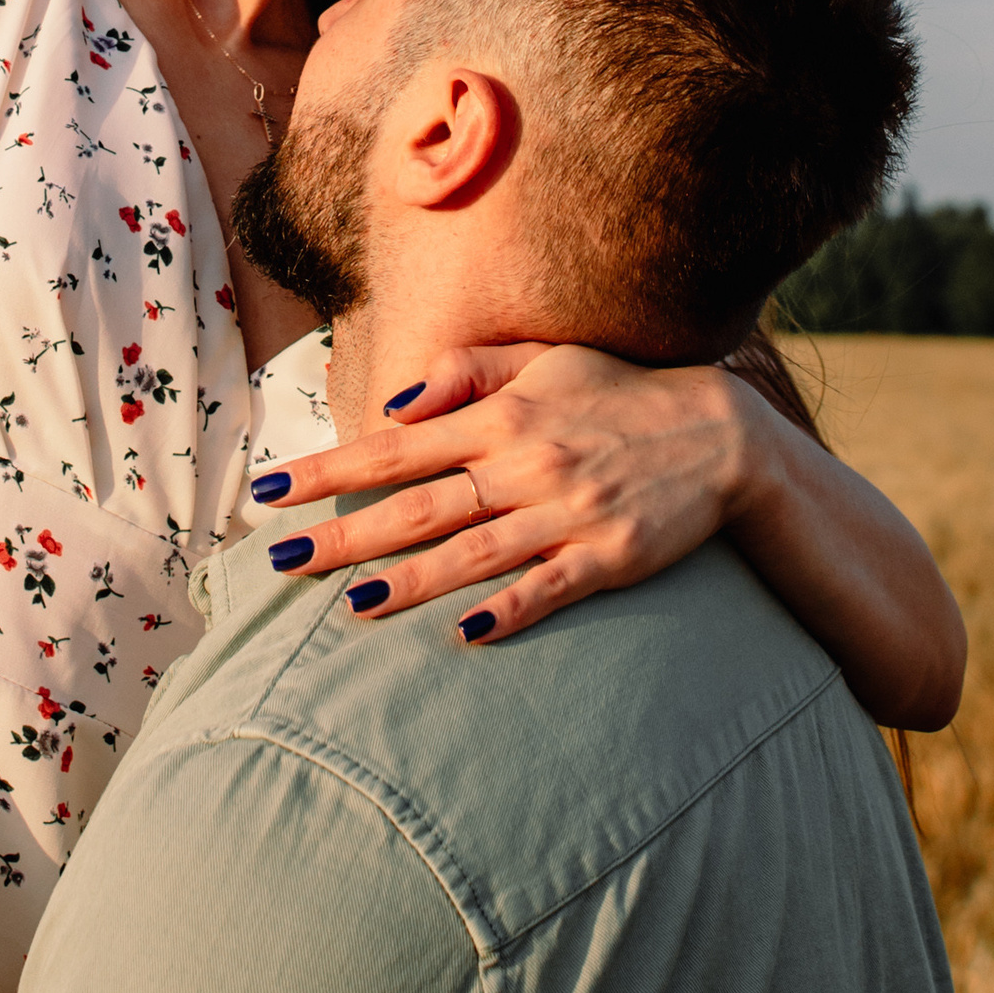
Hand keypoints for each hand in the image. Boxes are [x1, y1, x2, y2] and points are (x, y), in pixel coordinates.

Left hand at [249, 341, 746, 642]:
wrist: (722, 434)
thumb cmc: (618, 394)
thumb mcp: (544, 359)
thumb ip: (464, 371)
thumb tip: (393, 403)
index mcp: (503, 417)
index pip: (397, 447)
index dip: (330, 469)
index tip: (271, 491)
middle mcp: (528, 463)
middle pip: (421, 506)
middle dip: (347, 534)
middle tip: (282, 560)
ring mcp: (569, 512)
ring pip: (475, 552)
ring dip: (411, 581)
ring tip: (352, 603)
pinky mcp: (610, 555)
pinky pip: (550, 588)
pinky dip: (508, 610)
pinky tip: (464, 634)